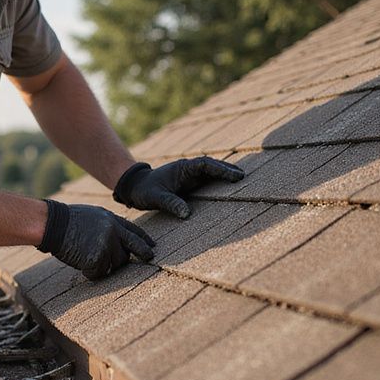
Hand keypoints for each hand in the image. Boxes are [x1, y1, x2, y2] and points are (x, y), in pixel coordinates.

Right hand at [40, 201, 154, 279]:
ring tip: (88, 257)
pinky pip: (99, 272)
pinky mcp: (97, 258)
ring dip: (105, 266)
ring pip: (116, 264)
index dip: (144, 240)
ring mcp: (106, 245)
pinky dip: (90, 272)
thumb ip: (108, 225)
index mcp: (112, 220)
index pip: (135, 231)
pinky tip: (81, 264)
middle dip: (142, 254)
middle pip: (133, 248)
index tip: (152, 247)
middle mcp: (113, 231)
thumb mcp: (94, 215)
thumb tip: (119, 238)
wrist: (53, 223)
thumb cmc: (68, 219)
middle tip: (149, 258)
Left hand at [113, 157, 243, 218]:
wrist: (135, 186)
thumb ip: (171, 204)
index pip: (206, 165)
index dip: (222, 170)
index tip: (236, 176)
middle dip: (228, 170)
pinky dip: (218, 181)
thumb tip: (187, 214)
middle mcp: (188, 169)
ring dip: (225, 174)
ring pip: (211, 172)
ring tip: (241, 180)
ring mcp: (189, 175)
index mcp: (182, 168)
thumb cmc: (144, 190)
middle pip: (212, 166)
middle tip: (244, 177)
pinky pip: (206, 180)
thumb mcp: (156, 198)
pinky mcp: (189, 183)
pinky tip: (227, 188)